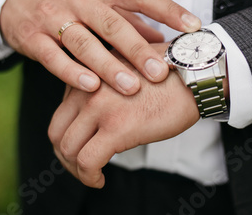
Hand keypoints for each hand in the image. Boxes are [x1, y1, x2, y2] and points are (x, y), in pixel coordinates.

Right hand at [0, 0, 200, 94]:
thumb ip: (129, 16)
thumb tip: (161, 39)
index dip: (168, 9)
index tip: (193, 26)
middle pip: (112, 23)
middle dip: (138, 50)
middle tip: (160, 72)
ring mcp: (52, 14)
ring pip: (83, 42)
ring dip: (108, 67)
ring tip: (131, 87)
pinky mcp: (30, 35)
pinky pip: (53, 56)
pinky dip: (72, 73)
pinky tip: (91, 86)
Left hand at [47, 43, 199, 187]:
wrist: (194, 76)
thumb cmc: (170, 75)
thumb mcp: (127, 70)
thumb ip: (105, 86)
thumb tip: (97, 114)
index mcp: (90, 74)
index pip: (62, 112)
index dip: (68, 135)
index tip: (82, 147)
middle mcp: (88, 88)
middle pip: (57, 131)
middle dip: (65, 156)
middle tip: (80, 166)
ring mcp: (100, 107)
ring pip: (68, 148)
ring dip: (76, 169)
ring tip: (92, 176)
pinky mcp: (117, 127)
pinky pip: (88, 161)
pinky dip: (88, 177)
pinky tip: (100, 181)